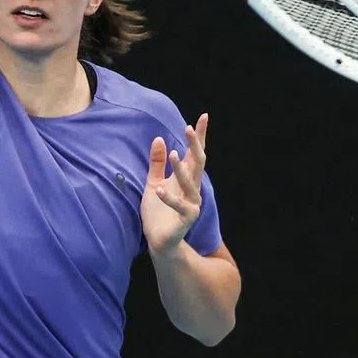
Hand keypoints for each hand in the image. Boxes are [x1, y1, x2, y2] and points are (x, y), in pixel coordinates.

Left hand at [141, 113, 207, 255]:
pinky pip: (179, 207)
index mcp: (186, 178)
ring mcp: (191, 204)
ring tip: (173, 153)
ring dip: (182, 169)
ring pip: (191, 184)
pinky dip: (169, 198)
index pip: (195, 153)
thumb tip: (160, 138)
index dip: (200, 136)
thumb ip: (157, 162)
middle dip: (195, 145)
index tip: (204, 117)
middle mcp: (192, 189)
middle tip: (189, 128)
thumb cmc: (157, 211)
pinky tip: (160, 189)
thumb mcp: (153, 182)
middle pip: (198, 163)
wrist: (158, 240)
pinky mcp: (185, 219)